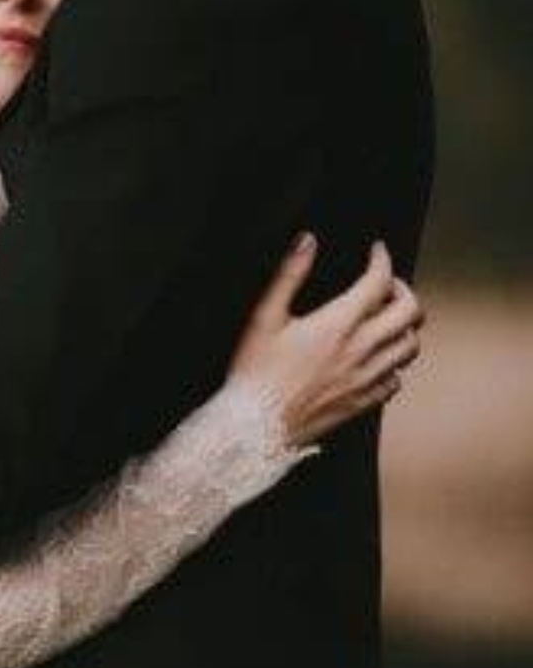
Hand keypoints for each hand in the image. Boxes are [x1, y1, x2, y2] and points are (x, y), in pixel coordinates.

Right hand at [229, 236, 423, 446]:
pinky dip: (393, 362)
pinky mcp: (364, 403)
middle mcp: (361, 351)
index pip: (379, 282)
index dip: (382, 259)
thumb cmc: (255, 371)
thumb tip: (307, 241)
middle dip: (404, 289)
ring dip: (404, 326)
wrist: (257, 427)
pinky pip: (397, 379)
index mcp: (338, 324)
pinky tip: (374, 356)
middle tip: (385, 284)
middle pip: (411, 313)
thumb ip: (289, 273)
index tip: (376, 251)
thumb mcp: (264, 315)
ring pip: (411, 346)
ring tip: (385, 318)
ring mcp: (367, 379)